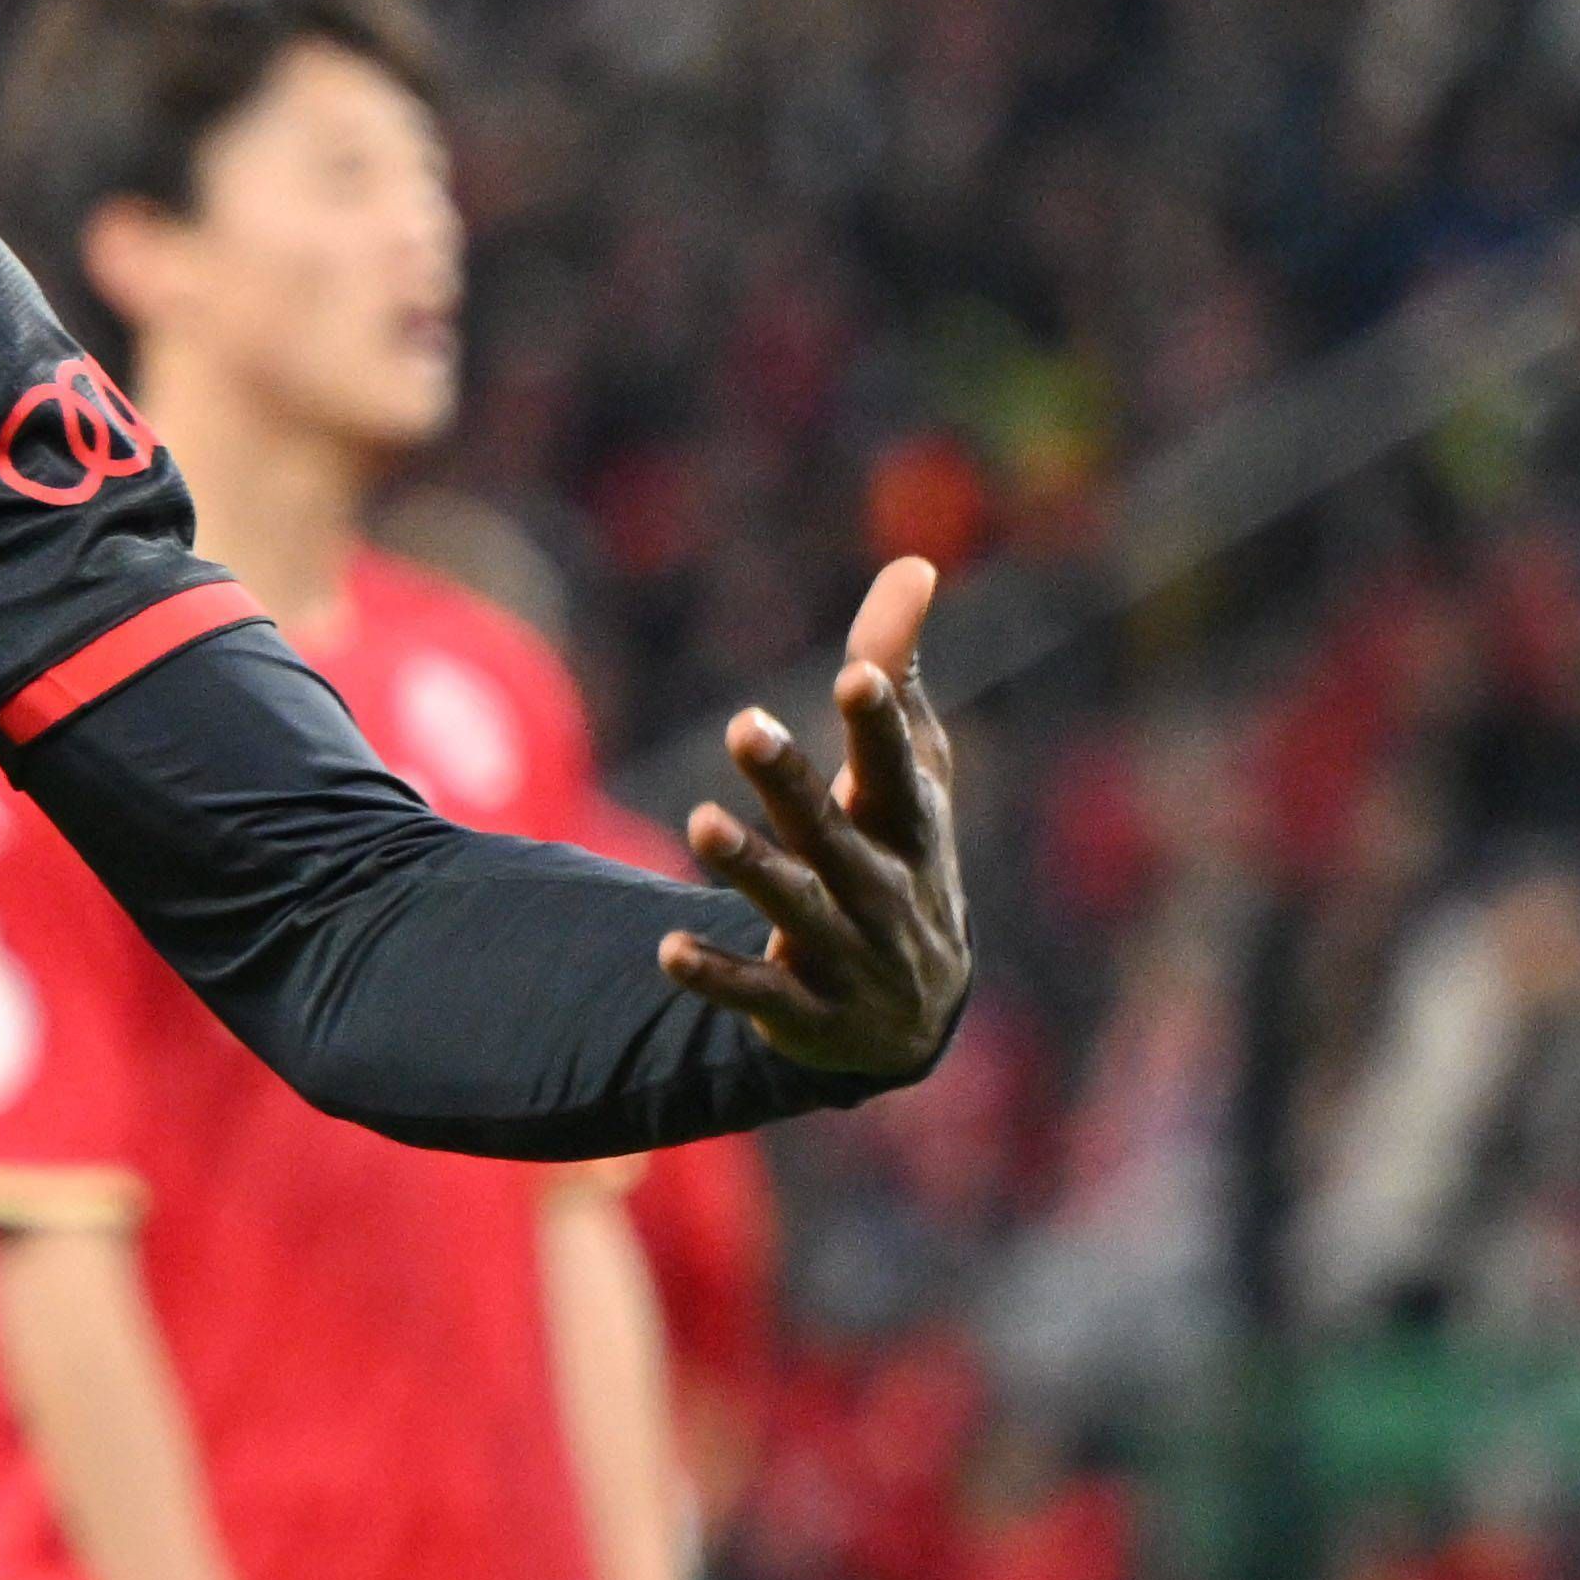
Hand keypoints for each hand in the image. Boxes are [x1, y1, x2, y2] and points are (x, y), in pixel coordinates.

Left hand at [663, 555, 967, 1079]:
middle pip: (832, 831)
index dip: (880, 724)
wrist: (912, 1016)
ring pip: (795, 906)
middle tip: (743, 724)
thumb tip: (913, 563)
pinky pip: (758, 991)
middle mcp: (881, 887)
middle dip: (791, 782)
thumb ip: (898, 671)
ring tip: (702, 822)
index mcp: (909, 825)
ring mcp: (845, 952)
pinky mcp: (802, 1009)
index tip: (858, 674)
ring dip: (749, 866)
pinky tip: (665, 952)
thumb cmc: (903, 857)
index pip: (898, 768)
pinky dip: (716, 976)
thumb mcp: (911, 772)